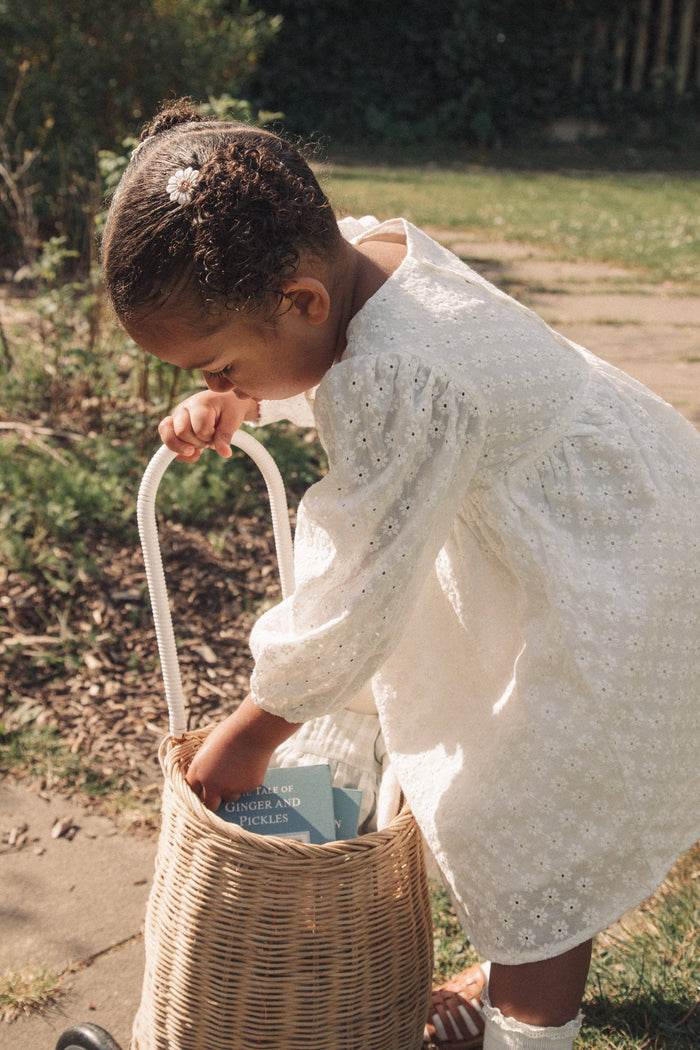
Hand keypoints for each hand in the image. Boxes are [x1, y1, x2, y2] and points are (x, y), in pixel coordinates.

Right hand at [158, 390, 258, 461]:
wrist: (224, 403)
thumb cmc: (228, 408)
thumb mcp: (232, 420)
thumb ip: (225, 436)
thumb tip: (225, 454)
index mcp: (198, 403)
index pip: (199, 428)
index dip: (210, 436)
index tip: (218, 431)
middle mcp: (182, 409)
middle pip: (181, 433)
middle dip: (199, 442)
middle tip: (210, 437)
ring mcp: (175, 419)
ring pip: (170, 439)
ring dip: (188, 447)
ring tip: (202, 443)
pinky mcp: (172, 429)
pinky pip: (167, 446)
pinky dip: (181, 455)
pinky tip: (194, 452)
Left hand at [185, 694, 300, 811]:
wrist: (252, 731)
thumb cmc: (229, 733)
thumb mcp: (208, 747)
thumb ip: (204, 766)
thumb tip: (205, 776)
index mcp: (198, 772)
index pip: (191, 792)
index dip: (197, 792)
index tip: (202, 791)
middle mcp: (212, 784)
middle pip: (209, 805)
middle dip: (213, 800)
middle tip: (218, 793)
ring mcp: (231, 788)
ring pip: (229, 798)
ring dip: (231, 790)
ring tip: (238, 771)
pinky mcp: (247, 788)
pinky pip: (245, 789)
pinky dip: (246, 781)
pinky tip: (249, 766)